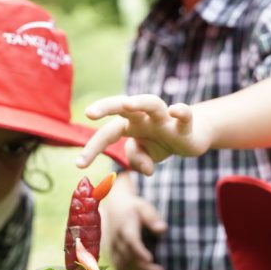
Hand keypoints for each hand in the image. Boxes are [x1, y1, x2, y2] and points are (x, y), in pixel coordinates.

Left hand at [77, 95, 212, 174]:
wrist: (191, 138)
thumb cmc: (161, 143)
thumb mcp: (144, 156)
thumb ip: (137, 160)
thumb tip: (146, 168)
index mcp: (130, 124)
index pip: (108, 133)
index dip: (93, 148)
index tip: (79, 165)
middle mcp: (145, 117)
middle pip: (123, 105)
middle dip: (106, 107)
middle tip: (89, 113)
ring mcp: (165, 119)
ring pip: (152, 103)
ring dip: (140, 102)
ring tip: (128, 104)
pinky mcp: (185, 125)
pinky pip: (184, 115)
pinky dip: (181, 111)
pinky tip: (175, 110)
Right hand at [102, 176, 165, 269]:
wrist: (115, 207)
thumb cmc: (134, 208)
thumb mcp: (144, 207)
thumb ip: (152, 218)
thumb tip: (162, 229)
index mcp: (124, 226)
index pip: (130, 241)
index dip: (138, 251)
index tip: (150, 259)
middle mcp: (116, 239)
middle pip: (127, 257)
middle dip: (143, 267)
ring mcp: (112, 248)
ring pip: (122, 265)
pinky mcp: (112, 255)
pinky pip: (119, 268)